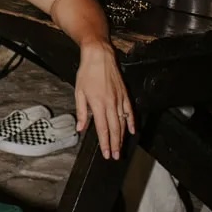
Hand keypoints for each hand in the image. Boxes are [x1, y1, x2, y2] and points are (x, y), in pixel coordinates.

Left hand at [74, 41, 134, 161]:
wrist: (99, 56)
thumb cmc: (87, 73)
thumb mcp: (79, 92)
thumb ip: (82, 112)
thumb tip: (80, 128)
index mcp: (98, 104)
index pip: (103, 129)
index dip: (105, 143)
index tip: (107, 153)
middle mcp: (111, 103)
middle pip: (115, 129)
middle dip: (115, 144)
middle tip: (116, 155)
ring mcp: (119, 99)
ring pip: (123, 122)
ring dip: (122, 136)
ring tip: (121, 147)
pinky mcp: (124, 94)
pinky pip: (129, 111)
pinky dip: (131, 122)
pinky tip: (132, 130)